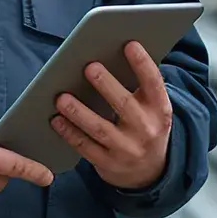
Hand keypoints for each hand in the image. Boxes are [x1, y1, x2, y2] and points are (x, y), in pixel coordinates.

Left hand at [51, 42, 172, 190]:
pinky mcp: (108, 163)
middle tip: (89, 67)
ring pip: (100, 128)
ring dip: (79, 112)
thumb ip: (138, 87)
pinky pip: (85, 146)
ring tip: (61, 97)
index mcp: (160, 110)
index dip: (143, 64)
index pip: (153, 84)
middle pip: (124, 105)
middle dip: (106, 85)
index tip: (129, 44)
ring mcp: (126, 149)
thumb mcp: (152, 110)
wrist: (150, 172)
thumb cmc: (145, 127)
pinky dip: (69, 132)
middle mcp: (146, 130)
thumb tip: (110, 54)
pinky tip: (56, 119)